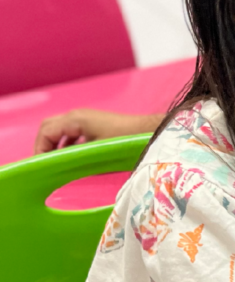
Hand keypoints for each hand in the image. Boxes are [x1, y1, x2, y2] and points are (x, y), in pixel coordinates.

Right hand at [34, 110, 161, 154]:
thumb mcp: (96, 151)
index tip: (40, 165)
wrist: (147, 132)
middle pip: (49, 127)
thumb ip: (73, 156)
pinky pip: (72, 132)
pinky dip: (66, 144)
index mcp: (75, 119)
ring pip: (60, 130)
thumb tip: (56, 166)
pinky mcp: (94, 124)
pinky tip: (71, 157)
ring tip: (54, 162)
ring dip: (54, 145)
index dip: (39, 149)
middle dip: (43, 145)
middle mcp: (78, 115)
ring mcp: (86, 119)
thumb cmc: (125, 140)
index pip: (46, 132)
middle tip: (44, 164)